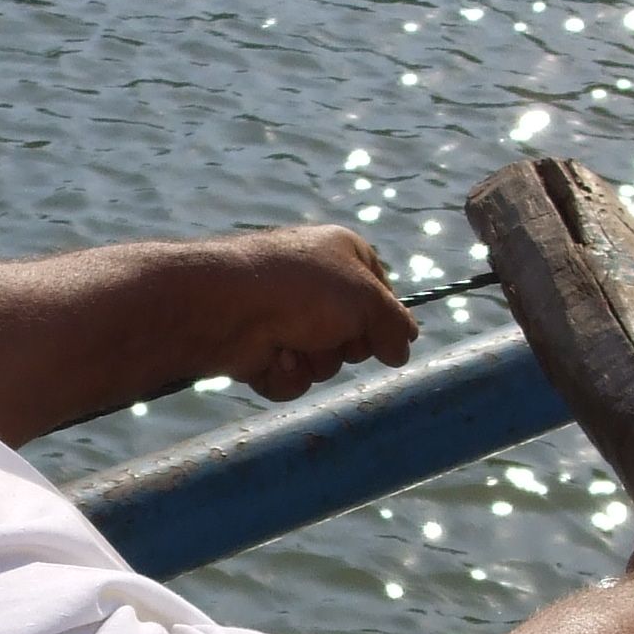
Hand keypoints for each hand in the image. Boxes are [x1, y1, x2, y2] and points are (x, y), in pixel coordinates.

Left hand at [201, 226, 420, 399]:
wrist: (228, 307)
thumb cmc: (303, 290)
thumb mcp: (367, 300)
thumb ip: (395, 324)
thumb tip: (404, 348)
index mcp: (341, 256)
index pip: (379, 294)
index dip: (383, 320)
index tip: (386, 336)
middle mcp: (314, 285)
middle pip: (354, 336)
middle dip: (346, 347)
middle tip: (332, 337)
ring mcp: (285, 318)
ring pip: (324, 363)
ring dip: (315, 363)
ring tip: (294, 345)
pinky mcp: (261, 350)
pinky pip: (292, 378)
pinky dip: (286, 374)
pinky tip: (272, 358)